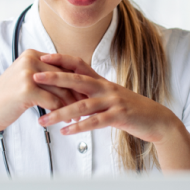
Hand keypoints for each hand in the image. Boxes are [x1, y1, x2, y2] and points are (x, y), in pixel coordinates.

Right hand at [0, 49, 91, 136]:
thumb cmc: (7, 100)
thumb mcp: (25, 80)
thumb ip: (44, 75)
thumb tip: (71, 78)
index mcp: (31, 54)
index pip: (61, 65)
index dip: (75, 78)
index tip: (86, 90)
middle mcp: (30, 60)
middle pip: (63, 76)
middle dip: (77, 91)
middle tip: (87, 104)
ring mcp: (28, 73)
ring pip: (60, 89)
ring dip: (71, 104)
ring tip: (78, 114)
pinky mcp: (27, 89)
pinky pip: (53, 101)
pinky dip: (61, 112)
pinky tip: (65, 120)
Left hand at [32, 53, 176, 143]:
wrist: (156, 120)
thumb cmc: (128, 109)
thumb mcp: (107, 97)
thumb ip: (89, 94)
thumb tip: (66, 92)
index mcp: (101, 81)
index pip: (78, 65)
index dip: (60, 60)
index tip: (41, 58)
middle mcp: (106, 87)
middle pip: (77, 80)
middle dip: (54, 78)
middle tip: (33, 78)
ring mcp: (113, 101)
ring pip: (81, 105)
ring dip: (59, 113)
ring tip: (42, 120)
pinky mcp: (119, 116)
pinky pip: (95, 122)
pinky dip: (78, 127)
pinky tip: (65, 132)